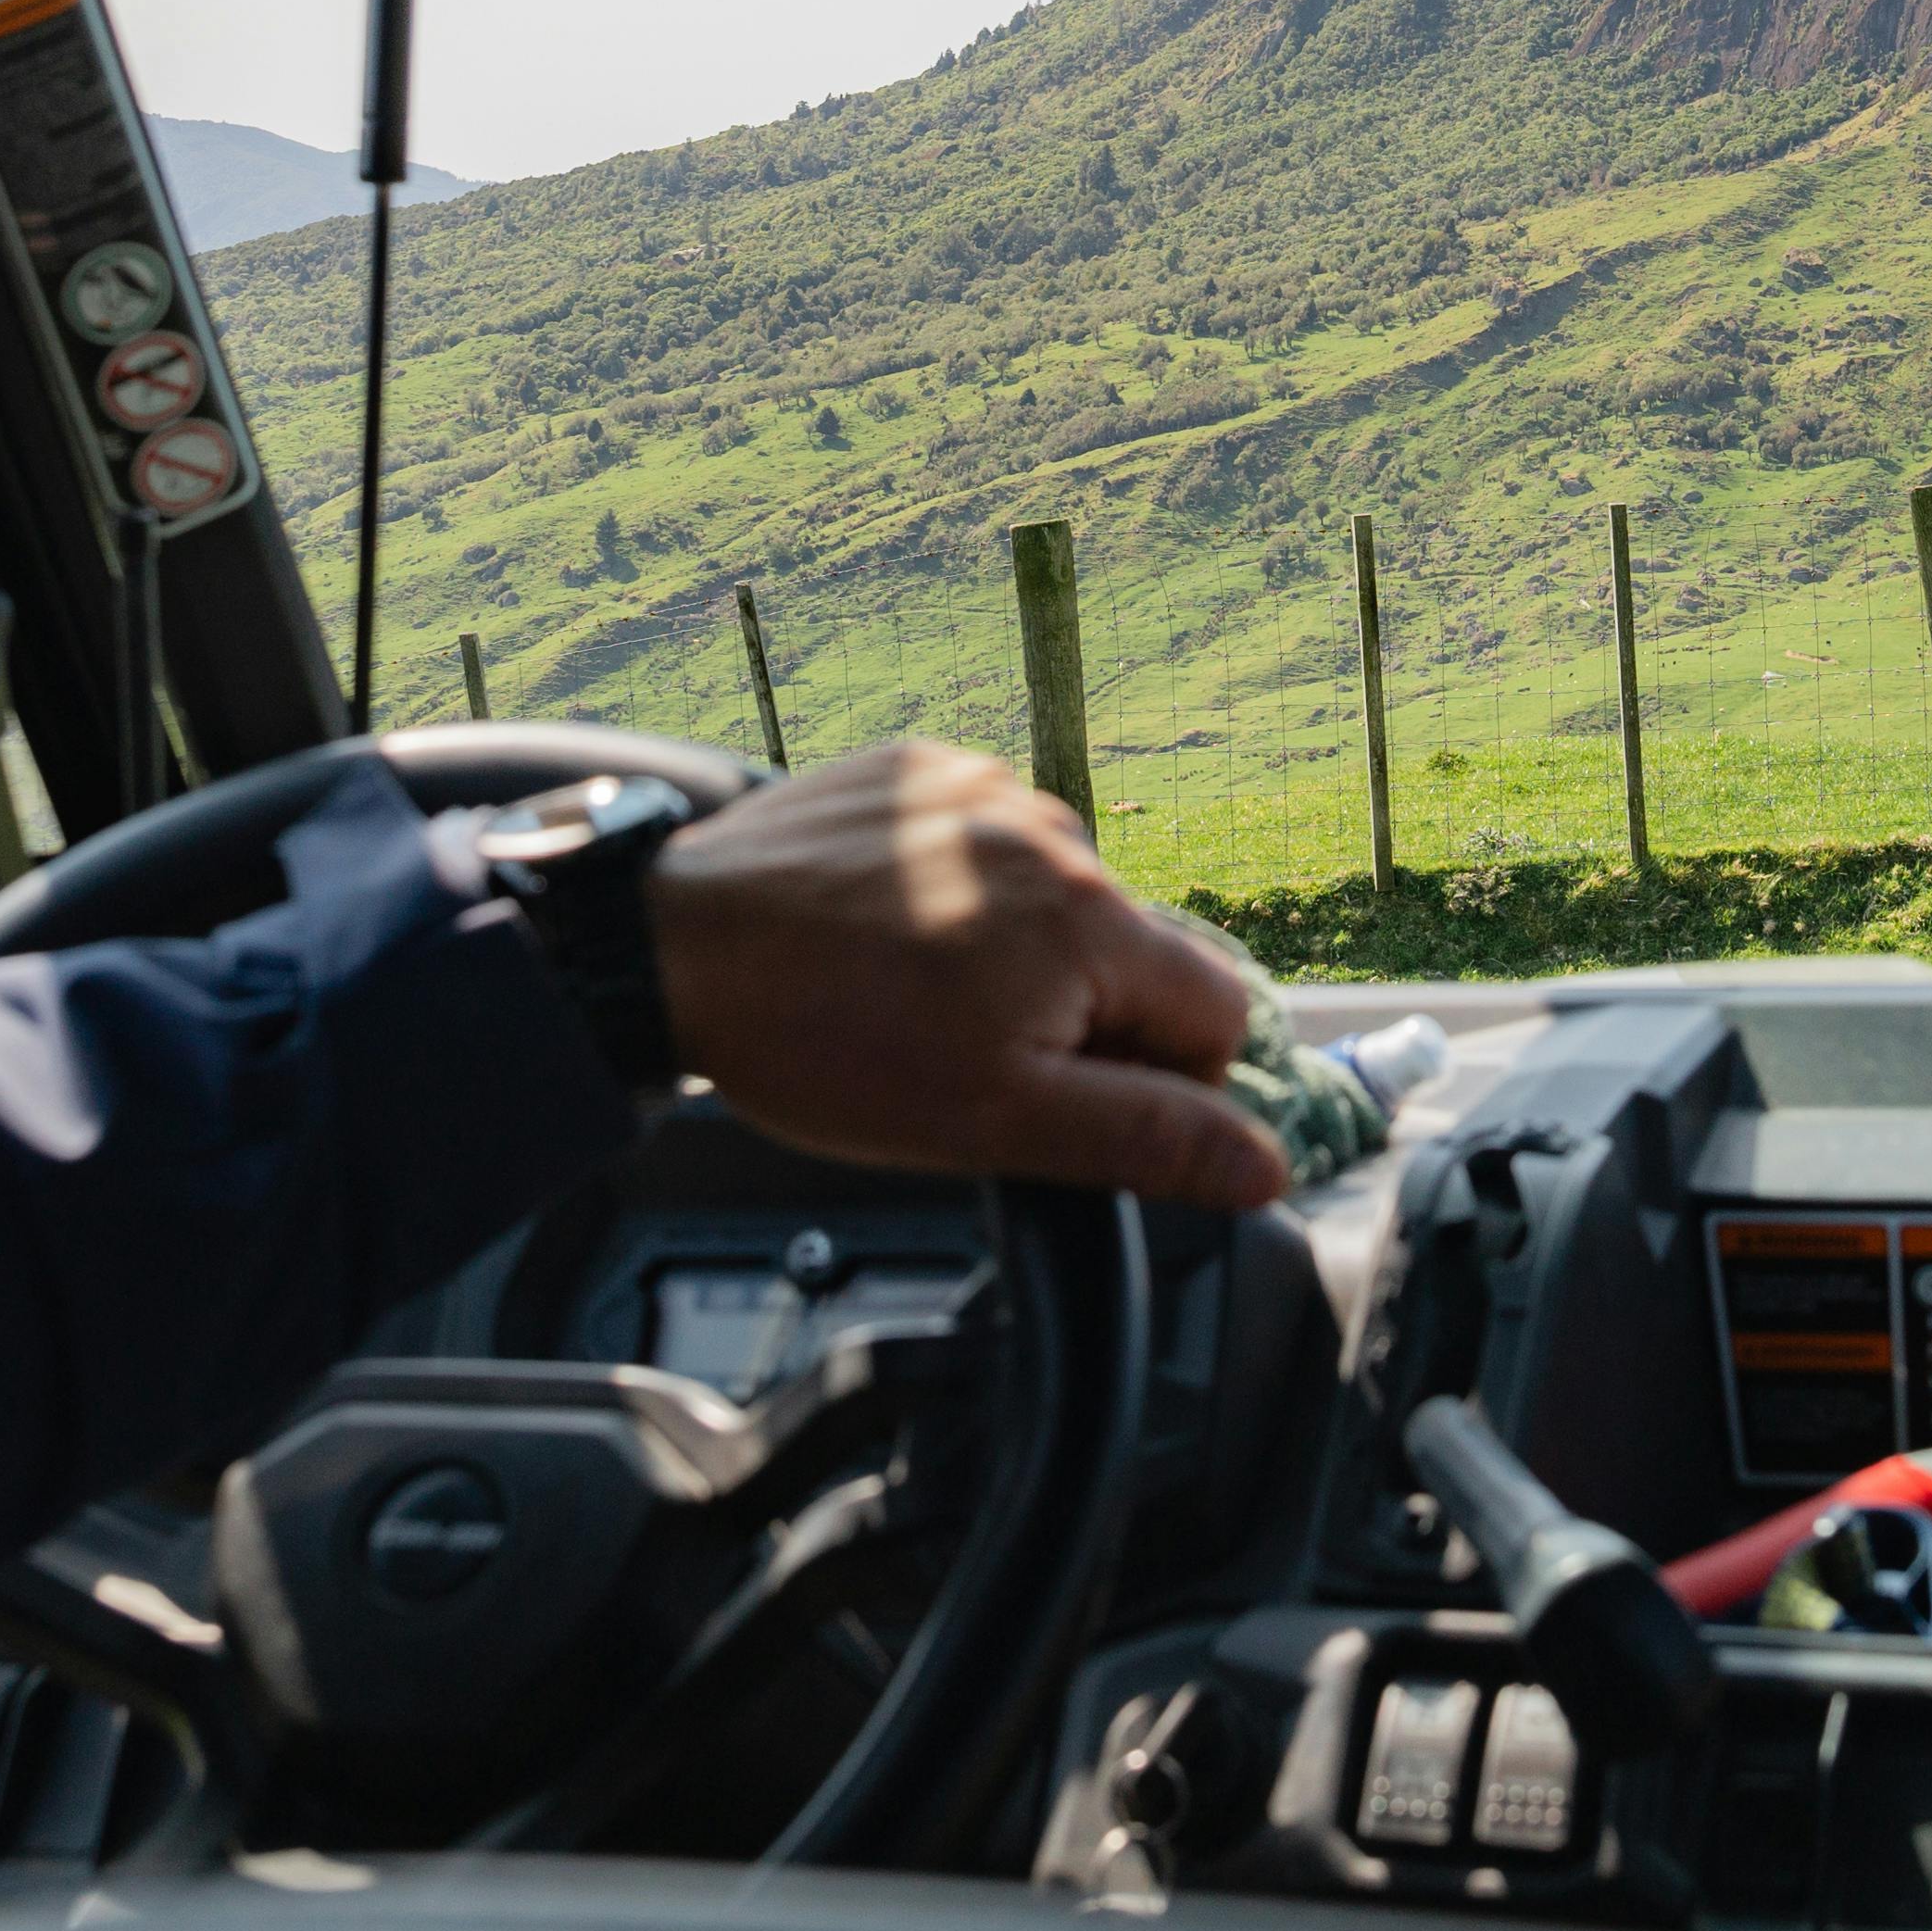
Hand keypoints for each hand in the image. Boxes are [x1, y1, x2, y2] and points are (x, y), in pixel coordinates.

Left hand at [648, 744, 1290, 1211]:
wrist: (668, 943)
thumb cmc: (820, 1039)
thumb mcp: (994, 1123)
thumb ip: (1144, 1139)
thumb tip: (1264, 1162)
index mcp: (1094, 922)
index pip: (1214, 1016)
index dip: (1155, 1085)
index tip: (1061, 1102)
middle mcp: (1055, 832)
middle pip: (1130, 957)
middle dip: (1073, 1019)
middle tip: (965, 1059)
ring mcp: (980, 788)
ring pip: (1051, 903)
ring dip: (1010, 955)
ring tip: (906, 997)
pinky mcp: (915, 769)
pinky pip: (977, 847)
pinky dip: (949, 896)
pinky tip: (879, 938)